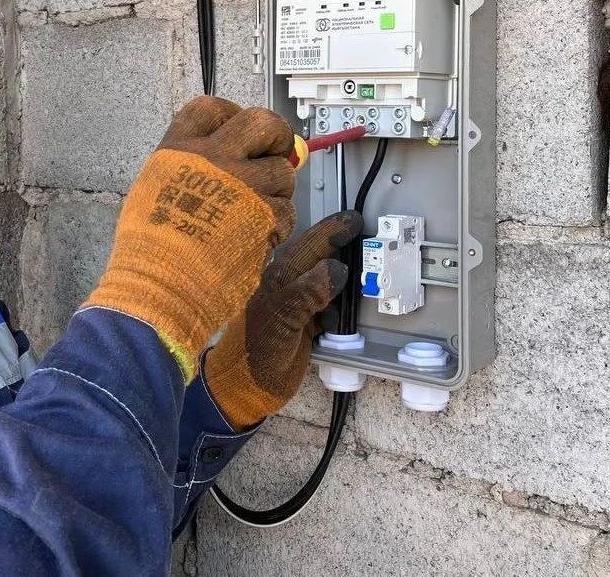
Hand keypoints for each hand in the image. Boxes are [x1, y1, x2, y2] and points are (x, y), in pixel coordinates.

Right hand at [83, 96, 295, 381]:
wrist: (160, 286)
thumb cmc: (150, 250)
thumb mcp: (156, 191)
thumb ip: (194, 168)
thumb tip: (239, 158)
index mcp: (180, 149)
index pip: (212, 109)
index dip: (232, 116)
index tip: (239, 132)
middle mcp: (214, 158)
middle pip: (262, 122)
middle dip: (276, 137)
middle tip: (274, 155)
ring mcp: (243, 184)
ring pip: (283, 172)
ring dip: (277, 192)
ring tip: (254, 216)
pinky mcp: (266, 214)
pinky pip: (286, 211)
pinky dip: (277, 226)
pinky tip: (254, 240)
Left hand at [204, 210, 361, 428]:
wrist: (243, 390)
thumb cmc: (254, 356)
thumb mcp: (279, 324)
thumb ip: (304, 295)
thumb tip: (337, 268)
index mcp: (275, 280)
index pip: (307, 247)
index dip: (330, 231)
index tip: (354, 220)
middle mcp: (285, 288)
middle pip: (316, 258)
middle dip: (339, 244)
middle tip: (366, 232)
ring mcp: (294, 307)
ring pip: (322, 280)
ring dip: (343, 271)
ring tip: (366, 261)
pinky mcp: (302, 326)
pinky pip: (326, 305)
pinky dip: (341, 301)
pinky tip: (354, 299)